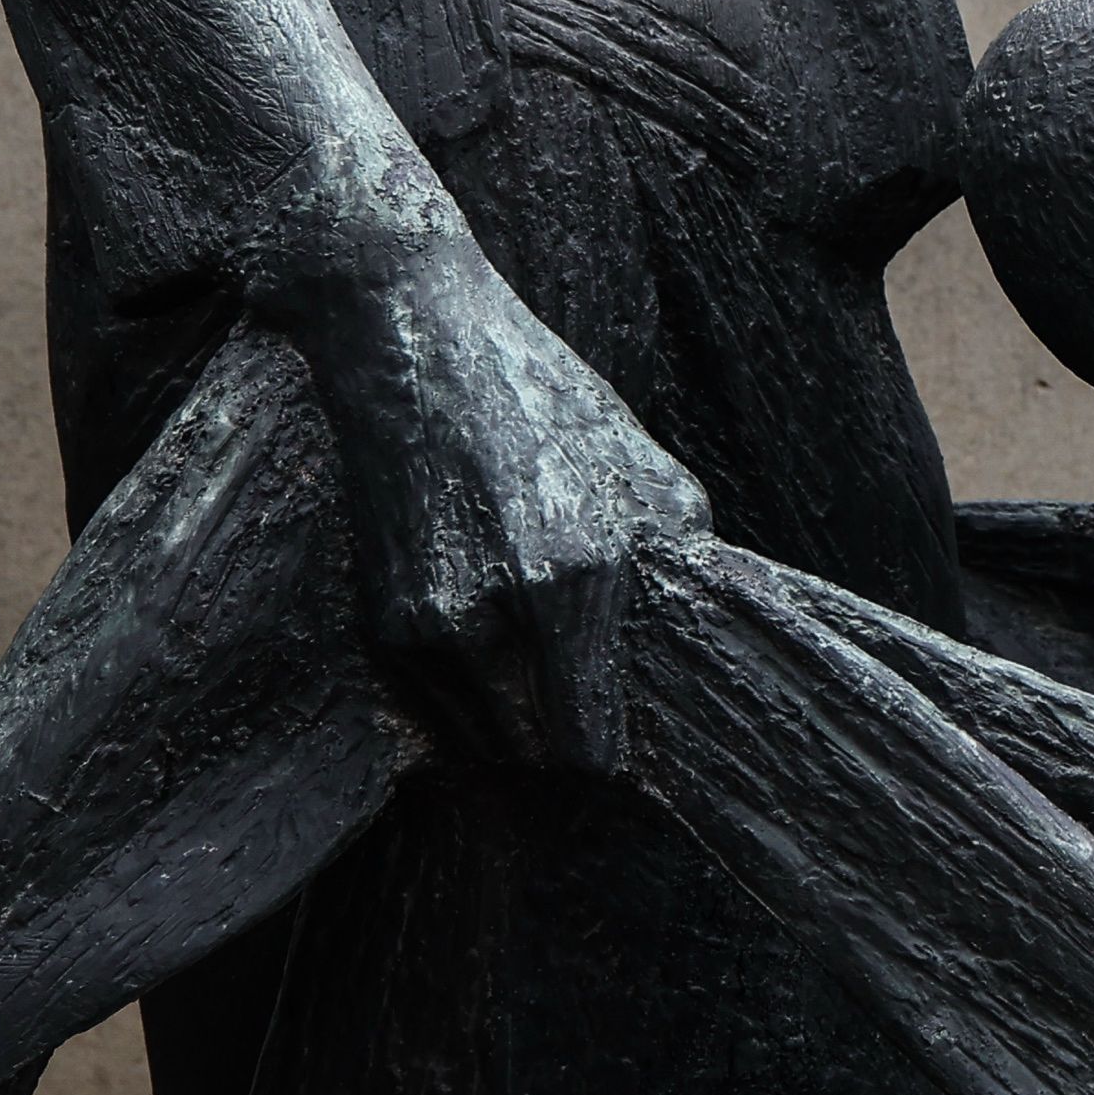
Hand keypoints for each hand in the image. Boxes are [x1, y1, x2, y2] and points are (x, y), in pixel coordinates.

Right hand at [297, 228, 708, 772]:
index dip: (612, 754)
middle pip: (536, 753)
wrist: (413, 340)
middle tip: (588, 705)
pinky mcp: (382, 616)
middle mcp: (499, 614)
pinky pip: (434, 704)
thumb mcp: (642, 462)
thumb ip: (683, 555)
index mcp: (577, 579)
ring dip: (512, 721)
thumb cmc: (539, 393)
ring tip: (539, 670)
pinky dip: (464, 694)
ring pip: (483, 737)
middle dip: (564, 740)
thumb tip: (711, 628)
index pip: (591, 744)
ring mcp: (431, 622)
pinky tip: (490, 642)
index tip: (627, 739)